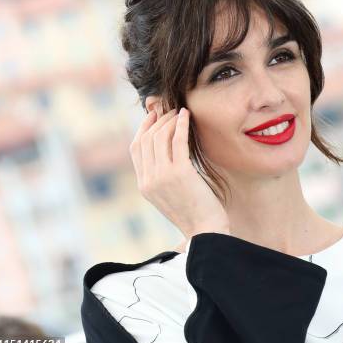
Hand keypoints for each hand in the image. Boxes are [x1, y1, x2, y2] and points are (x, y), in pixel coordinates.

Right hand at [129, 107, 230, 240]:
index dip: (143, 128)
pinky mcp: (180, 173)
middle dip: (157, 120)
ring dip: (169, 120)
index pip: (135, 149)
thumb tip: (168, 152)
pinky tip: (187, 116)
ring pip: (160, 137)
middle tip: (170, 110)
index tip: (153, 116)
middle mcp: (149, 180)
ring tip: (180, 112)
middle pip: (146, 139)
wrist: (206, 231)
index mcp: (144, 185)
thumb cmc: (195, 213)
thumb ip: (163, 176)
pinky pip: (177, 141)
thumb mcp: (171, 195)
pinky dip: (181, 125)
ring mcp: (162, 176)